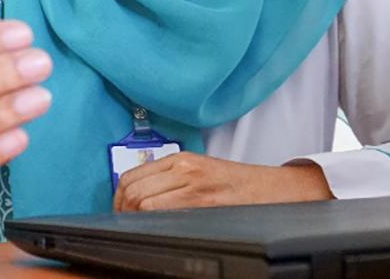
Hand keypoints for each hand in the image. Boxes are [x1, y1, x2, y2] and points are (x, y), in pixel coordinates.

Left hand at [112, 152, 332, 211]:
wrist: (272, 190)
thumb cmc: (237, 185)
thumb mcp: (201, 172)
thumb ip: (172, 180)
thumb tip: (138, 200)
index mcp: (181, 160)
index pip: (131, 177)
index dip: (117, 199)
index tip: (119, 212)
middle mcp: (184, 168)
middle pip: (131, 190)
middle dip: (120, 211)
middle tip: (124, 223)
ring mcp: (193, 185)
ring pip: (141, 203)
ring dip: (133, 218)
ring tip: (137, 228)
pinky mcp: (203, 202)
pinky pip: (162, 214)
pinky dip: (151, 223)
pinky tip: (155, 229)